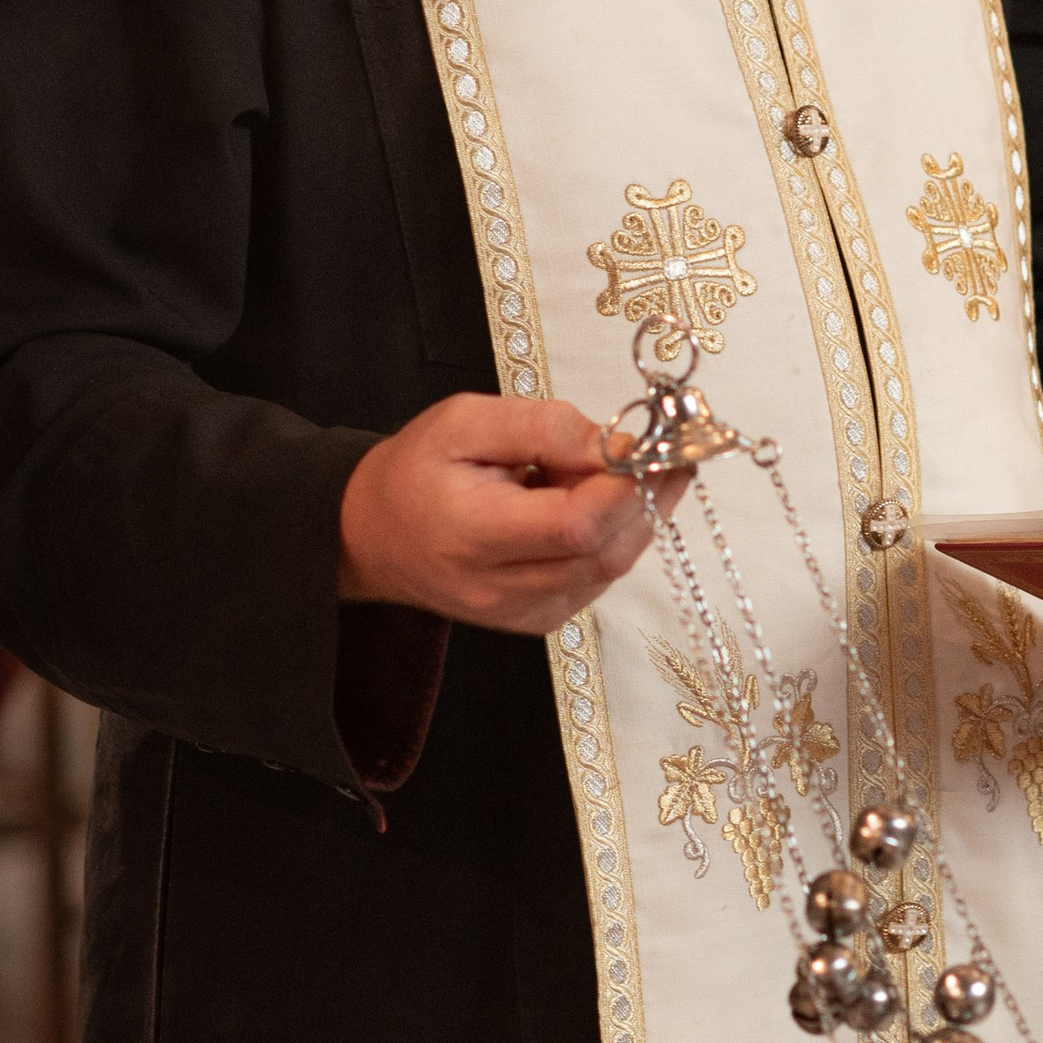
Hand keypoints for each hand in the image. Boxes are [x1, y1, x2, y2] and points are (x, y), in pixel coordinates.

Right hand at [338, 395, 687, 633]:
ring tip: (629, 469)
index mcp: (472, 534)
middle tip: (668, 451)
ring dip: (635, 518)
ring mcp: (520, 614)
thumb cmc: (417, 470)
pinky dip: (614, 539)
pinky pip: (595, 581)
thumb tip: (612, 443)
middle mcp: (498, 589)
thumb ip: (538, 427)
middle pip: (603, 554)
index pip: (574, 526)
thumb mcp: (463, 420)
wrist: (374, 534)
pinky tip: (599, 503)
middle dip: (647, 499)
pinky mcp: (535, 621)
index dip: (625, 486)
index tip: (654, 442)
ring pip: (609, 570)